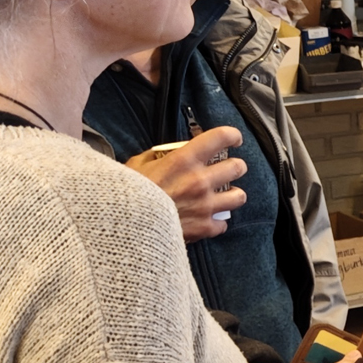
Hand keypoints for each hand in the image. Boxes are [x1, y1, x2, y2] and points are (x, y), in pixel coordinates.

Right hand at [124, 126, 247, 241]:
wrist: (123, 227)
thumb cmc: (127, 195)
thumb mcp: (138, 165)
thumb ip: (157, 157)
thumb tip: (168, 154)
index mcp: (183, 160)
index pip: (220, 138)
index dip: (232, 136)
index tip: (234, 139)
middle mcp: (199, 180)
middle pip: (238, 167)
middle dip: (235, 167)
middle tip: (229, 169)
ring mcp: (204, 205)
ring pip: (239, 196)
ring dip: (233, 194)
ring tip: (225, 195)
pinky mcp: (203, 227)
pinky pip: (223, 224)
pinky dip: (217, 223)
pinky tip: (208, 220)